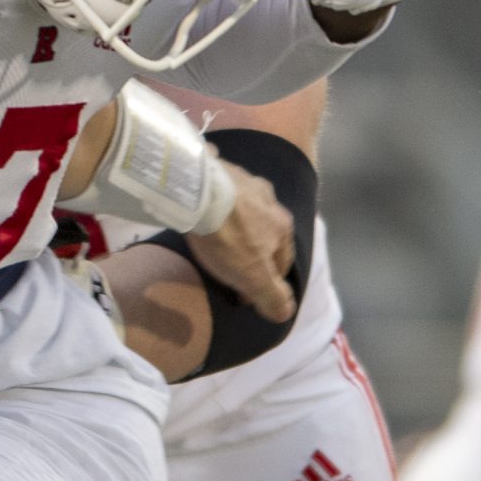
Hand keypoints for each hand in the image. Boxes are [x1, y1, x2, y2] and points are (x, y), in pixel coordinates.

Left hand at [184, 163, 295, 321]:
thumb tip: (286, 311)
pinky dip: (218, 206)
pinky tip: (204, 211)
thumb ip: (273, 296)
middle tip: (230, 269)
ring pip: (246, 212)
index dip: (265, 284)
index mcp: (283, 226)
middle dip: (253, 253)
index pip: (282, 263)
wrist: (195, 190)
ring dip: (237, 227)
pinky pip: (223, 194)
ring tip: (217, 239)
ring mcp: (245, 180)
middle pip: (265, 235)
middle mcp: (270, 200)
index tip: (244, 296)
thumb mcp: (253, 276)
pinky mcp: (219, 169)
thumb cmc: (227, 237)